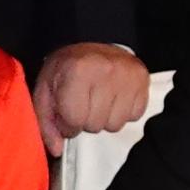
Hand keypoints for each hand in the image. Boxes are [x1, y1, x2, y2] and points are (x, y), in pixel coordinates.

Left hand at [33, 41, 151, 152]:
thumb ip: (45, 122)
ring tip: (99, 100)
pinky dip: (123, 111)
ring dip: (105, 118)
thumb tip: (57, 149)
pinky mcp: (143, 79)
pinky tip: (114, 97)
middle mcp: (106, 70)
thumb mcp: (45, 90)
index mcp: (77, 71)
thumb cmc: (67, 69)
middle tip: (83, 102)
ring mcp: (128, 75)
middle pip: (95, 125)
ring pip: (115, 125)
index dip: (67, 122)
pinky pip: (134, 116)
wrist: (93, 41)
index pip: (74, 121)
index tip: (67, 110)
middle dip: (85, 120)